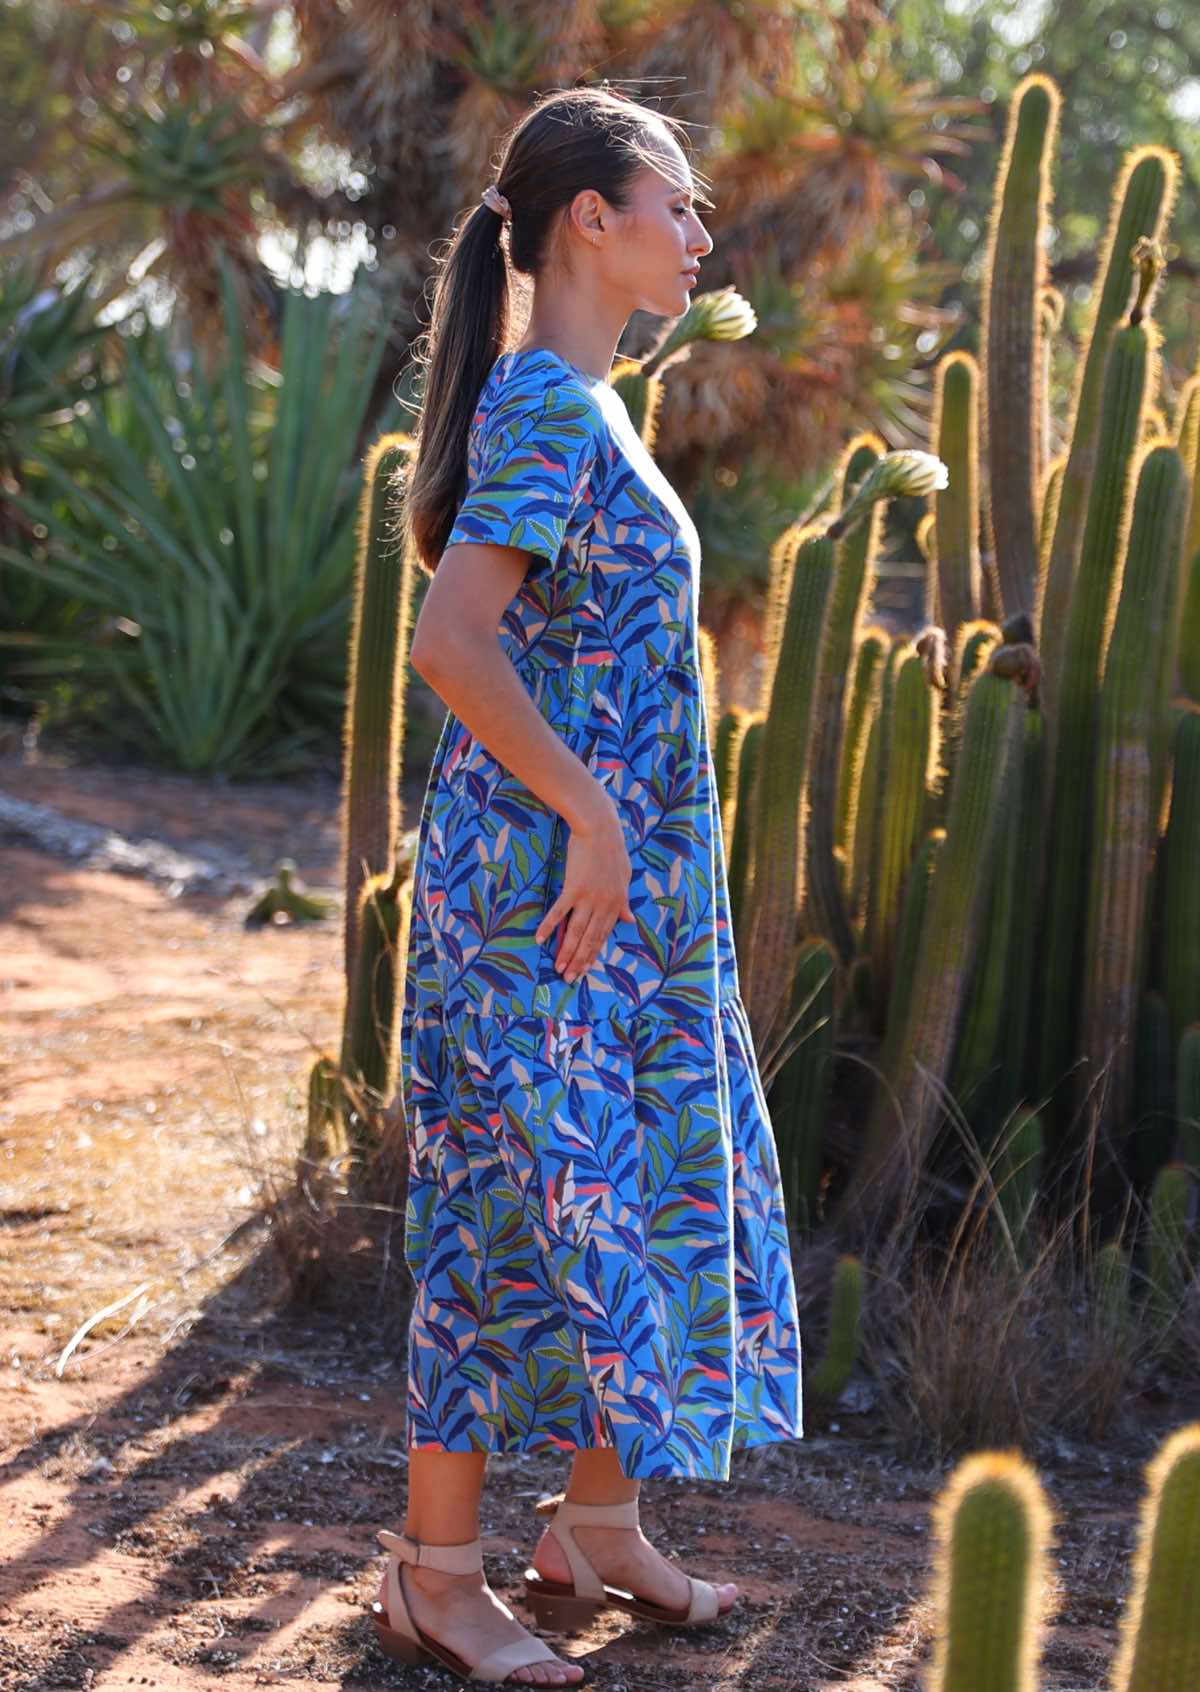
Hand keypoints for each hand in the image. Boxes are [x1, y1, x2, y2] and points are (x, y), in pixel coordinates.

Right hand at [534, 791, 633, 981]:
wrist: (600, 829)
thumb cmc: (613, 850)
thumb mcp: (625, 877)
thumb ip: (624, 902)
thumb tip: (630, 921)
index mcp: (617, 903)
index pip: (603, 935)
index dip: (593, 954)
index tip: (585, 970)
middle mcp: (603, 905)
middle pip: (589, 939)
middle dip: (579, 961)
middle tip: (569, 978)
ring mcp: (588, 898)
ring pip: (576, 931)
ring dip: (566, 951)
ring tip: (558, 967)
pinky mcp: (572, 888)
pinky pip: (559, 912)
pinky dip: (549, 926)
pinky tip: (540, 939)